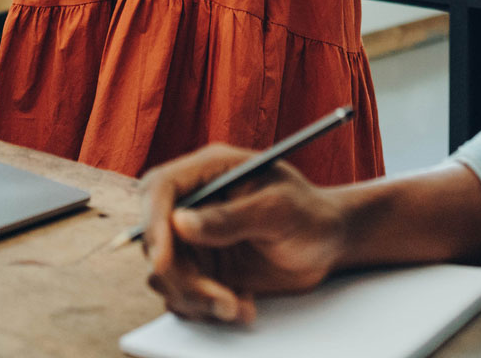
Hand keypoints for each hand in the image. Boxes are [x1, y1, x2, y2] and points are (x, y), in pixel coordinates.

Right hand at [139, 145, 349, 323]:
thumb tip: (180, 222)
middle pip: (155, 239)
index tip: (165, 261)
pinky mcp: (202, 268)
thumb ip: (231, 216)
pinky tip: (242, 305)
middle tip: (221, 299)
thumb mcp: (278, 209)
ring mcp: (196, 238)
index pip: (159, 189)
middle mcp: (195, 202)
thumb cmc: (310, 214)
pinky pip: (182, 294)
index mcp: (210, 171)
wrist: (328, 244)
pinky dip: (205, 309)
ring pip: (165, 273)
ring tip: (239, 306)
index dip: (152, 223)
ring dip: (195, 298)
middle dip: (181, 276)